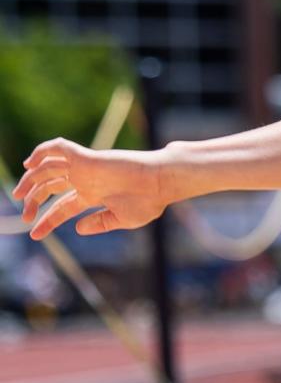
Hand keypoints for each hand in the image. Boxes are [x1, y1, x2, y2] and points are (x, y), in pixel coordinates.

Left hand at [12, 138, 166, 239]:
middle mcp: (85, 181)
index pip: (63, 208)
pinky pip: (58, 148)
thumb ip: (98, 224)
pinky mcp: (87, 157)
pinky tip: (30, 162)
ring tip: (18, 195)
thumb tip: (77, 229)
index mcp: (93, 196)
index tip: (34, 234)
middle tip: (24, 215)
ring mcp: (84, 169)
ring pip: (47, 169)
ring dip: (30, 180)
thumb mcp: (121, 219)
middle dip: (33, 201)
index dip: (47, 221)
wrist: (160, 182)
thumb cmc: (147, 202)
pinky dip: (41, 151)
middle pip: (50, 187)